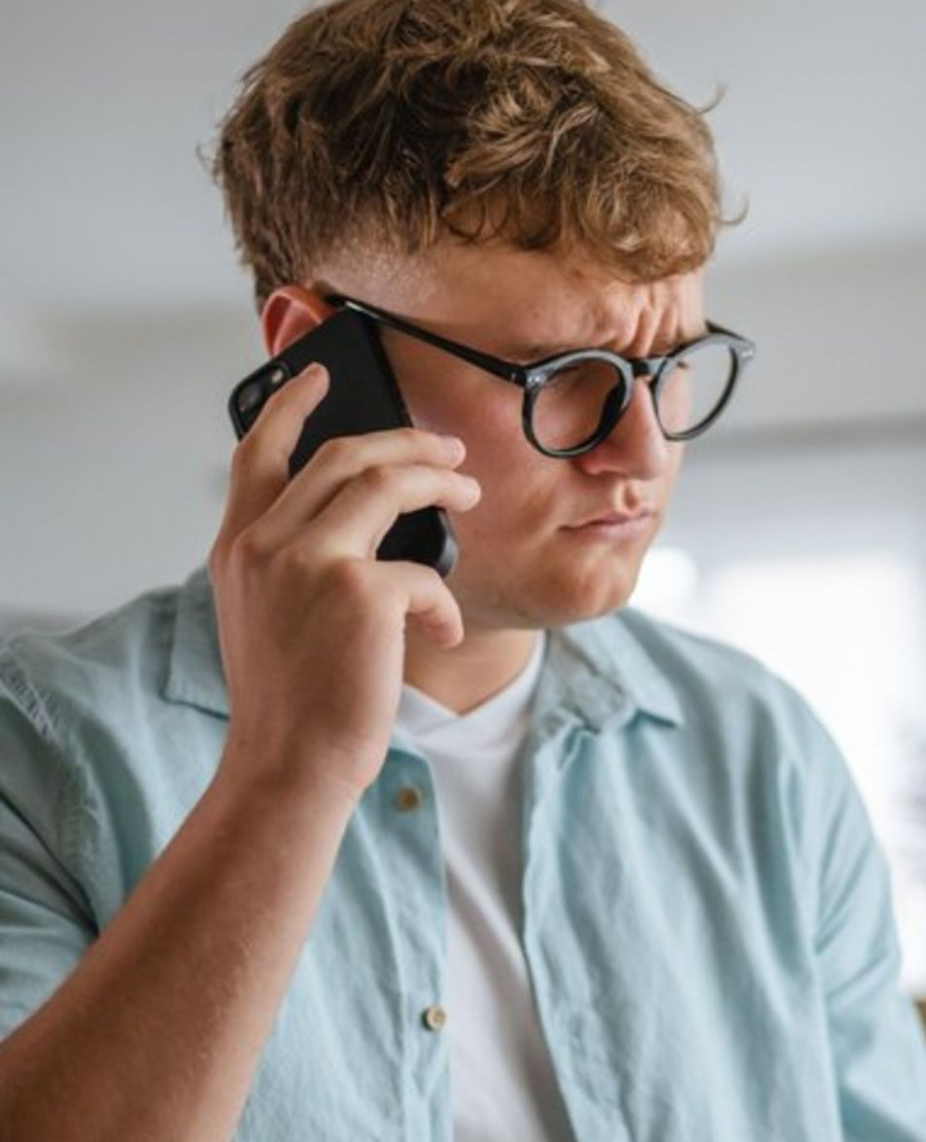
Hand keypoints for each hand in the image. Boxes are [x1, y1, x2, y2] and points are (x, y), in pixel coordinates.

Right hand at [208, 362, 481, 803]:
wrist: (288, 765)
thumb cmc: (292, 702)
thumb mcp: (268, 616)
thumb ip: (293, 562)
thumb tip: (364, 524)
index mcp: (238, 546)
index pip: (257, 450)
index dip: (292, 405)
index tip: (321, 376)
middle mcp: (265, 542)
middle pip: (343, 454)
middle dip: (405, 441)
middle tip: (448, 449)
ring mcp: (309, 561)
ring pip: (387, 482)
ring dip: (440, 482)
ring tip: (470, 492)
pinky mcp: (360, 592)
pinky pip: (425, 572)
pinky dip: (444, 601)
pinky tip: (442, 631)